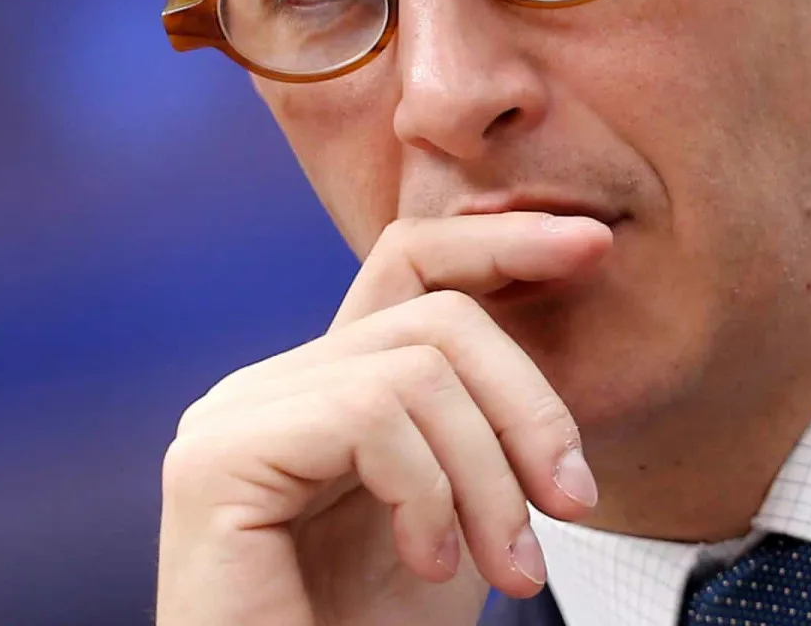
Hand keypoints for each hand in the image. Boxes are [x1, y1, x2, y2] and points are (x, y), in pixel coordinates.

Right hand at [155, 212, 611, 625]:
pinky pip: (369, 414)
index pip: (412, 267)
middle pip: (437, 316)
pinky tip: (430, 564)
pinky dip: (429, 494)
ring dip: (492, 476)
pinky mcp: (217, 461)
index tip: (594, 245)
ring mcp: (234, 419)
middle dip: (531, 407)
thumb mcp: (466, 512)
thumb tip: (571, 295)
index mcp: (324, 391)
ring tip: (511, 568)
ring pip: (417, 368)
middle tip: (574, 505)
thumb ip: (486, 423)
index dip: (503, 242)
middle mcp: (269, 389)